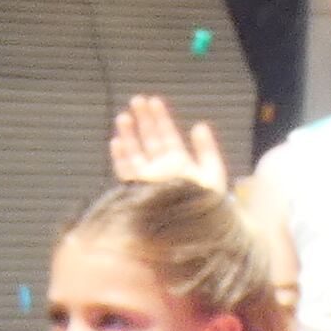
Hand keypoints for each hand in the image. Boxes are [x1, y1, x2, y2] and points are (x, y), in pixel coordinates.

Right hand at [110, 95, 229, 192]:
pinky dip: (121, 158)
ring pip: (136, 153)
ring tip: (124, 116)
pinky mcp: (140, 192)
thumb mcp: (213, 172)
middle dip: (143, 120)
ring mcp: (150, 180)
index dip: (161, 117)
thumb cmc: (210, 204)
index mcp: (179, 162)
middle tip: (136, 100)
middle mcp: (162, 169)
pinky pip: (127, 173)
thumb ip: (206, 149)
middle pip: (149, 140)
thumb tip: (199, 125)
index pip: (167, 135)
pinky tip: (116, 142)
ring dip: (129, 135)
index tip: (153, 101)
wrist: (201, 230)